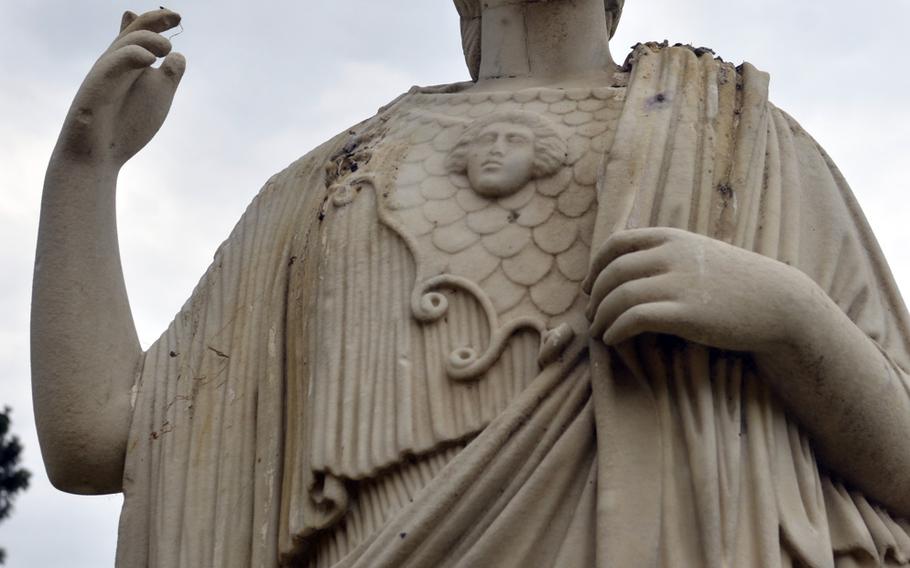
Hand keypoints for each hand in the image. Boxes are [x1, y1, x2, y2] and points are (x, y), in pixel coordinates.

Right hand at [56, 9, 185, 167]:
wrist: (99, 154)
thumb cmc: (128, 127)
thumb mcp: (158, 98)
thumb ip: (169, 76)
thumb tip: (178, 55)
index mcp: (131, 66)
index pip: (144, 37)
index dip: (158, 23)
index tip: (177, 18)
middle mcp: (117, 64)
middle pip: (134, 33)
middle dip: (155, 21)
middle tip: (177, 17)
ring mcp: (106, 72)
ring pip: (125, 43)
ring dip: (149, 39)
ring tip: (167, 48)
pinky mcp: (97, 84)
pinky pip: (115, 62)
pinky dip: (133, 56)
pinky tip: (150, 59)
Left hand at [583, 227, 818, 352]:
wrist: (779, 304)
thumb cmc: (738, 284)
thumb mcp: (700, 255)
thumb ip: (669, 256)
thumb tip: (632, 270)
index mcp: (672, 238)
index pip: (616, 243)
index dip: (595, 266)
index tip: (589, 287)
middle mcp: (671, 256)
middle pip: (612, 272)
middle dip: (595, 297)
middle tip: (591, 316)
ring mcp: (678, 283)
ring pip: (618, 296)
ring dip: (600, 317)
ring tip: (598, 331)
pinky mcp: (685, 313)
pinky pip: (634, 319)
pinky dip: (615, 330)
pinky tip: (613, 339)